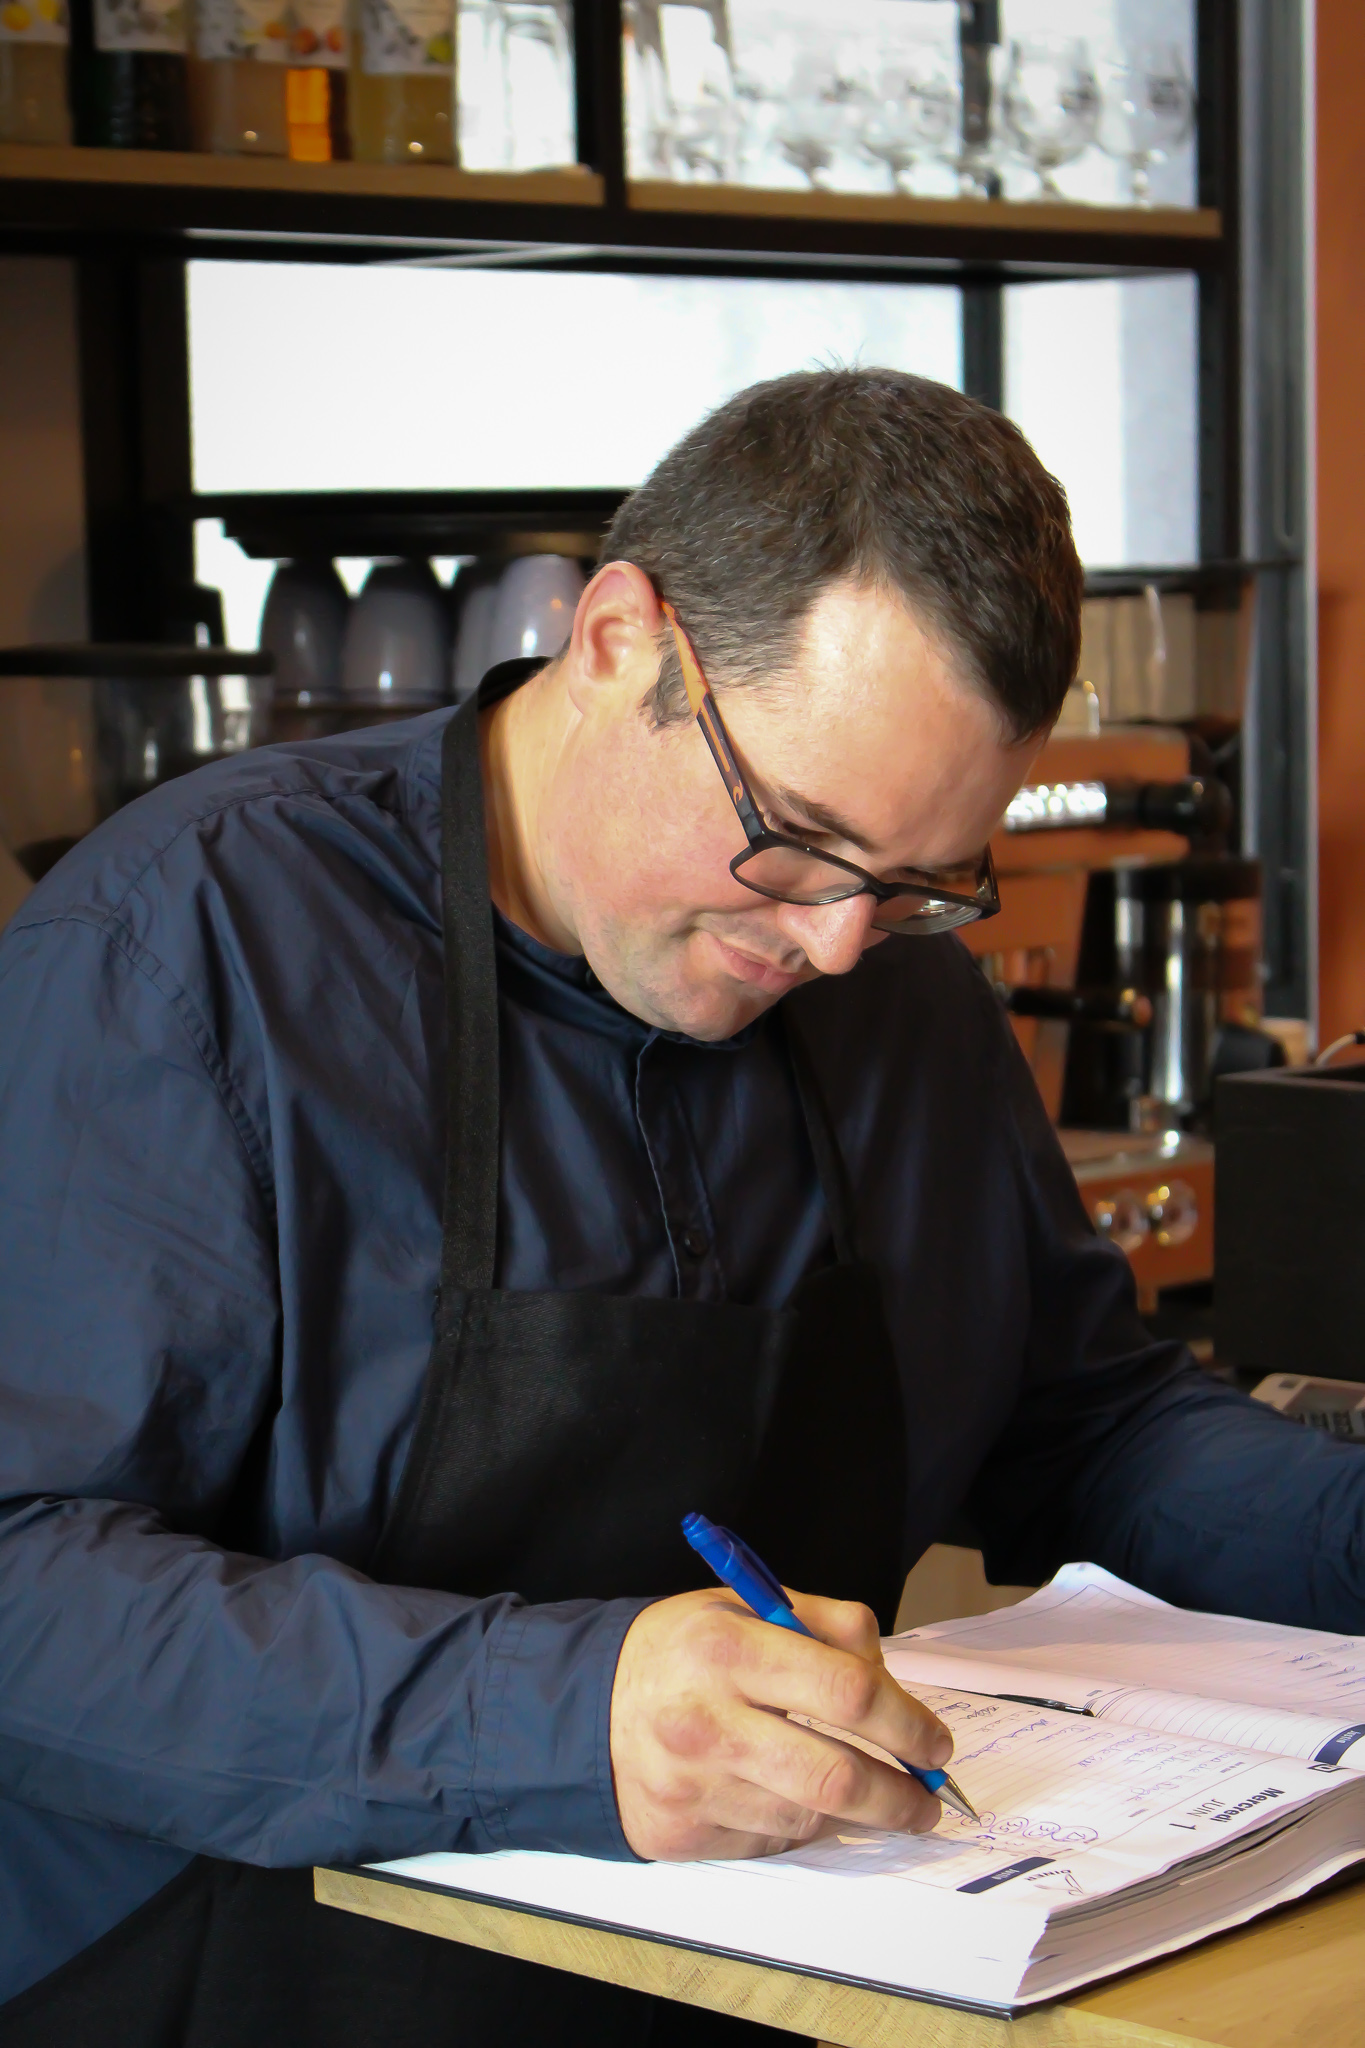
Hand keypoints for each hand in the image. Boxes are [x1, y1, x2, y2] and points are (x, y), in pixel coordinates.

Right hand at [608, 1586, 952, 1860]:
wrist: (585, 1710)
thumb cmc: (681, 1653)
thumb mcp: (743, 1606)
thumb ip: (823, 1623)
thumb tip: (891, 1681)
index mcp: (727, 1649)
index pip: (845, 1691)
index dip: (906, 1722)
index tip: (935, 1741)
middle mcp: (707, 1722)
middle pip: (836, 1776)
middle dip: (901, 1795)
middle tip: (928, 1797)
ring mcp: (693, 1787)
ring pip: (809, 1816)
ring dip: (855, 1811)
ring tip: (872, 1795)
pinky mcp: (684, 1837)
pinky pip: (773, 1841)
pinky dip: (801, 1825)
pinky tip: (796, 1799)